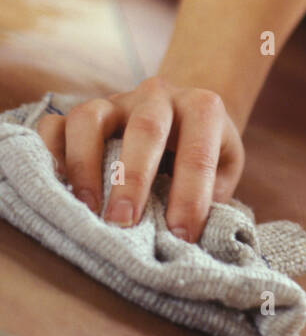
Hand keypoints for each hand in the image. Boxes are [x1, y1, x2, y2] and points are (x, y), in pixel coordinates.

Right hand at [35, 75, 245, 242]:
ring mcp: (116, 101)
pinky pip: (55, 123)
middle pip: (145, 127)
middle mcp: (157, 97)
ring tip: (88, 208)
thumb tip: (188, 238)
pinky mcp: (84, 113)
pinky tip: (56, 186)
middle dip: (134, 178)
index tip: (181, 235)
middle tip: (125, 222)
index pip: (198, 149)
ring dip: (85, 165)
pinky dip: (50, 153)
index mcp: (201, 108)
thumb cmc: (206, 152)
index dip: (191, 195)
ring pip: (90, 117)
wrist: (186, 113)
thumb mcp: (224, 169)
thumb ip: (214, 197)